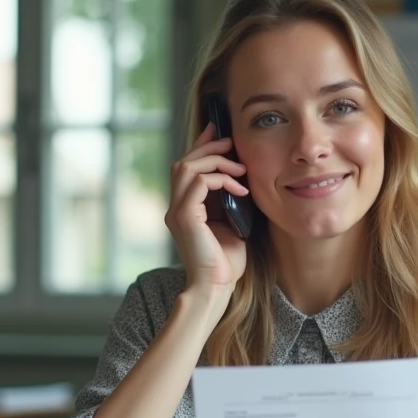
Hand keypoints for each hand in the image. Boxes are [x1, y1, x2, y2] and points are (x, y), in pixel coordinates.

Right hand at [165, 122, 251, 292]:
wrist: (218, 287)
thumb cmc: (227, 261)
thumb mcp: (232, 222)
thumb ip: (229, 200)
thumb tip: (241, 176)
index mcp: (185, 207)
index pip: (188, 168)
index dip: (202, 146)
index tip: (221, 131)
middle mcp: (176, 207)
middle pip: (184, 162)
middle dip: (209, 147)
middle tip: (232, 142)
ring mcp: (177, 211)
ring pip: (187, 167)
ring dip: (216, 161)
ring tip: (240, 167)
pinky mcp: (185, 217)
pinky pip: (200, 183)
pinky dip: (222, 179)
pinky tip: (241, 188)